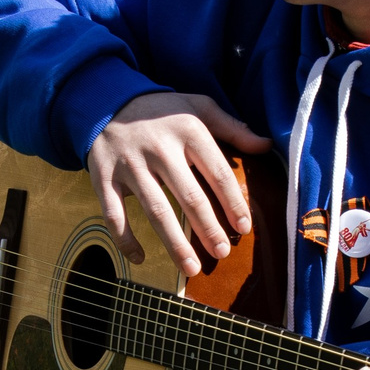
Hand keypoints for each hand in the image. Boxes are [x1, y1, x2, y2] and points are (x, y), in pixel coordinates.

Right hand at [85, 92, 270, 275]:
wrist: (106, 101)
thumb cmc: (162, 111)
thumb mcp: (199, 107)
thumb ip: (232, 127)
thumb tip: (266, 145)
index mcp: (188, 130)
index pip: (218, 173)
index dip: (233, 203)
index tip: (244, 228)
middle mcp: (159, 147)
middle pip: (189, 196)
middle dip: (208, 228)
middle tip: (222, 252)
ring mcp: (129, 164)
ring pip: (155, 210)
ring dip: (174, 243)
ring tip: (191, 268)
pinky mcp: (103, 176)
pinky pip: (113, 214)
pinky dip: (125, 239)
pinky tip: (140, 259)